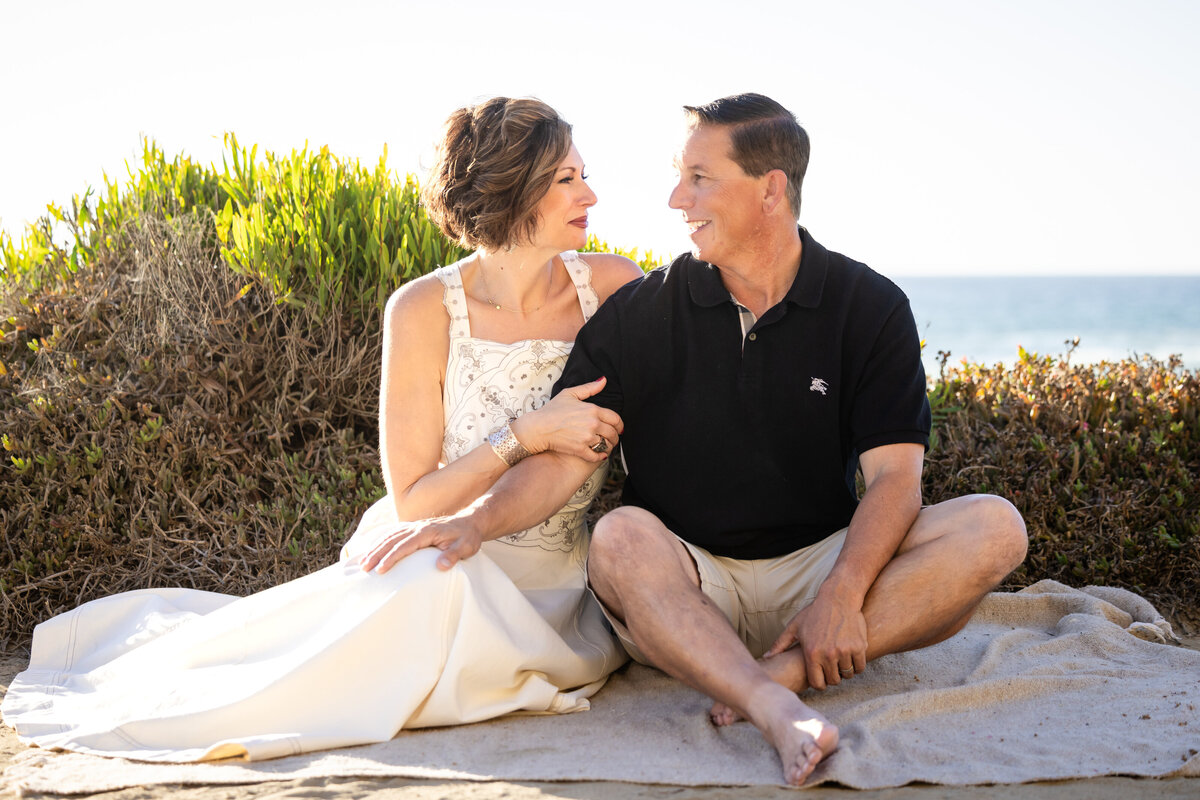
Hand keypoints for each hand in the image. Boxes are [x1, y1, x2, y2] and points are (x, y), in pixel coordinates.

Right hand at [357, 517, 482, 573]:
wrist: (471, 522)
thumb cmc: (468, 537)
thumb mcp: (466, 547)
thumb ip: (454, 555)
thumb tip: (441, 566)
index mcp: (428, 531)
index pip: (405, 545)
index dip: (391, 557)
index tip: (380, 570)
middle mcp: (418, 527)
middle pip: (392, 539)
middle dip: (376, 553)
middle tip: (364, 568)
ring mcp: (415, 526)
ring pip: (390, 535)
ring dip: (375, 547)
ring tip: (363, 562)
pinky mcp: (414, 528)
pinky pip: (394, 533)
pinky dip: (381, 540)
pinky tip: (373, 549)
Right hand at [510, 376, 622, 462]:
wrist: (538, 427)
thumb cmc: (552, 410)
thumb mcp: (570, 393)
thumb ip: (589, 388)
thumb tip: (603, 380)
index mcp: (593, 410)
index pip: (615, 418)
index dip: (619, 424)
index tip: (619, 428)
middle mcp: (592, 424)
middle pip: (613, 433)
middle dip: (615, 436)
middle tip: (613, 438)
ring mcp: (587, 438)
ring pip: (606, 445)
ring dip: (608, 446)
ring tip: (606, 446)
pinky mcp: (580, 449)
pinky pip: (596, 456)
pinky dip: (601, 457)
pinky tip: (600, 455)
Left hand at [766, 595, 867, 690]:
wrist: (838, 598)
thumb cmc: (815, 613)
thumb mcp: (795, 627)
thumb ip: (780, 644)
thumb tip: (766, 657)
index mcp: (811, 653)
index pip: (817, 683)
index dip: (819, 684)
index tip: (821, 679)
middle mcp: (828, 654)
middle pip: (834, 681)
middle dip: (833, 677)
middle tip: (832, 668)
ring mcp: (844, 651)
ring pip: (848, 675)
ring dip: (845, 671)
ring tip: (841, 661)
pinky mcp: (859, 647)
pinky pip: (860, 667)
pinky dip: (857, 665)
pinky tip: (851, 657)